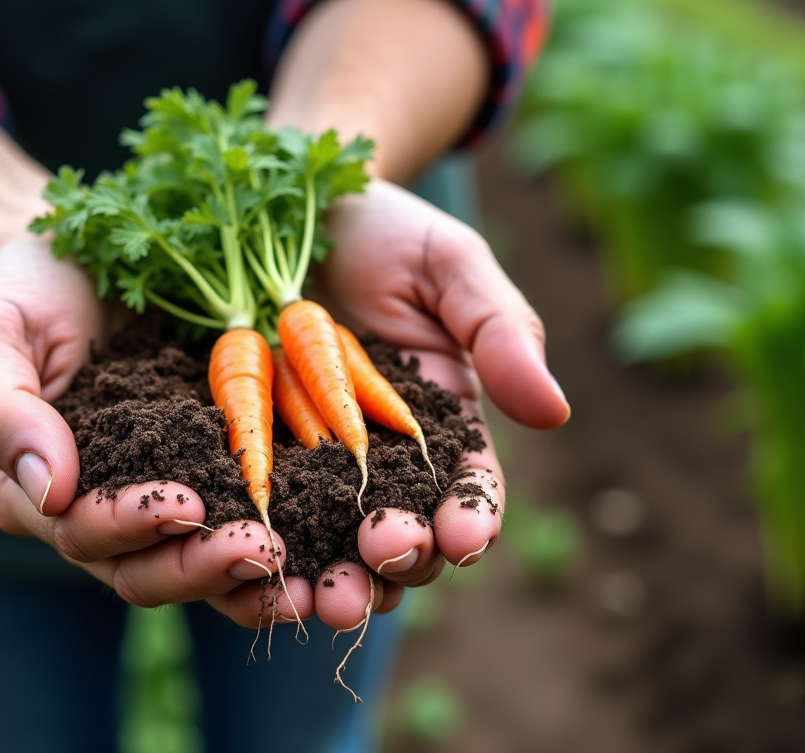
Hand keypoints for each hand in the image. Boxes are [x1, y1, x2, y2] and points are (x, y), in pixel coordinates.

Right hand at [0, 236, 302, 611]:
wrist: (81, 257)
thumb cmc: (24, 290)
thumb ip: (0, 412)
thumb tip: (49, 494)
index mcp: (40, 492)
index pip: (83, 533)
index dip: (132, 525)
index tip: (187, 505)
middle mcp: (103, 512)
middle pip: (148, 570)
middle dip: (203, 566)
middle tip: (262, 546)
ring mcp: (164, 498)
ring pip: (203, 566)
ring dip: (254, 575)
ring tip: (308, 569)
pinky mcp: (220, 477)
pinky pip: (250, 526)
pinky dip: (290, 547)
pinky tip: (329, 549)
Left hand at [236, 178, 570, 629]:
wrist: (291, 203)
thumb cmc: (387, 233)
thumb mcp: (451, 267)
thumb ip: (501, 332)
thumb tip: (553, 412)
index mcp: (443, 426)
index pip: (468, 490)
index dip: (470, 520)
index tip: (463, 538)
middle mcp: (381, 461)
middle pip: (401, 536)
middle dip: (397, 563)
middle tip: (382, 564)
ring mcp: (312, 466)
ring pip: (330, 546)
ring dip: (333, 581)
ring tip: (322, 601)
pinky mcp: (251, 460)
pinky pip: (257, 519)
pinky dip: (259, 555)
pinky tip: (250, 576)